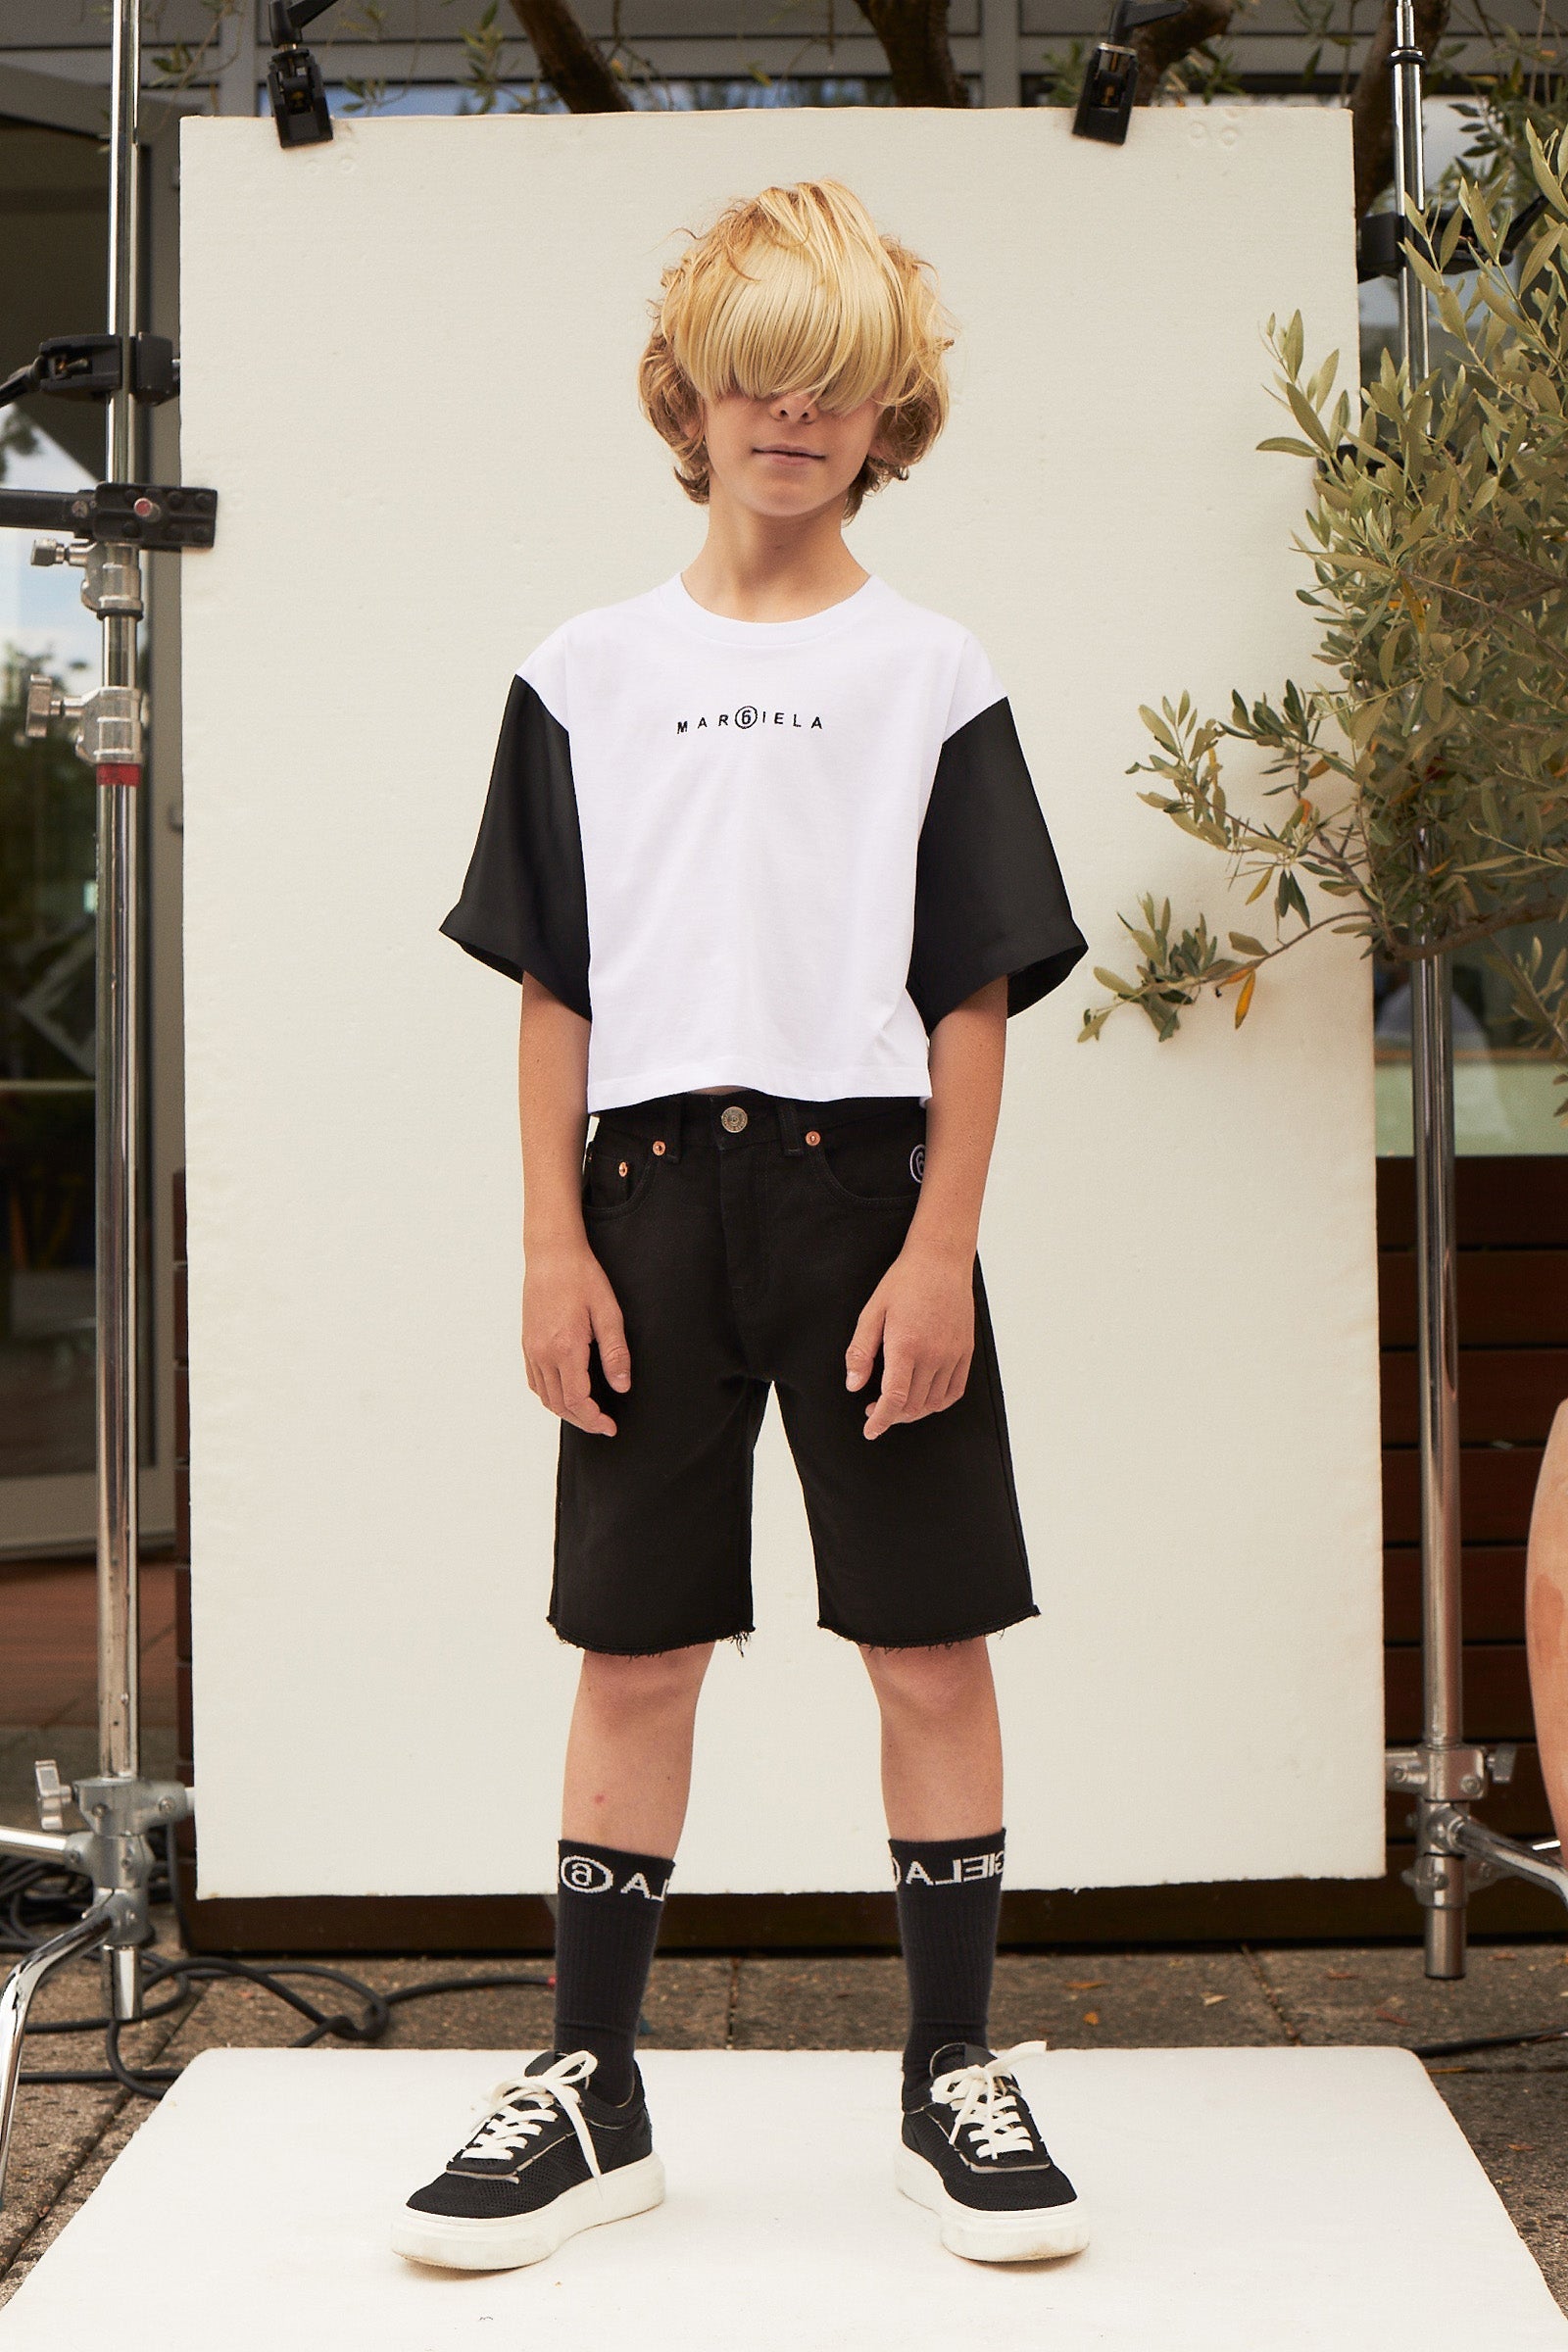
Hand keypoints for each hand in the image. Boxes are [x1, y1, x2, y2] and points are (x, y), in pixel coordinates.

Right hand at [522, 1238, 629, 1435]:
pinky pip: (535, 1382)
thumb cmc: (582, 1278)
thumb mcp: (608, 1312)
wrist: (551, 1255)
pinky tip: (566, 1393)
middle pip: (559, 1404)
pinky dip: (550, 1396)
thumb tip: (622, 1387)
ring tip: (589, 1413)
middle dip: (582, 1420)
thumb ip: (615, 1352)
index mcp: (565, 1348)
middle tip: (604, 1424)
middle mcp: (543, 1353)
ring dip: (566, 1412)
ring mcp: (531, 1349)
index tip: (610, 1426)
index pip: (576, 1400)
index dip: (594, 1419)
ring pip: (544, 1397)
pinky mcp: (527, 1343)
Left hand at [845, 1242, 973, 1440]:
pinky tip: (923, 1398)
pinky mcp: (965, 1351)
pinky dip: (938, 1403)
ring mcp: (953, 1354)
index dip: (880, 1420)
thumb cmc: (903, 1283)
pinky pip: (954, 1391)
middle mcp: (933, 1355)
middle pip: (913, 1406)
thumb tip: (853, 1384)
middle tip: (873, 1408)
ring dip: (913, 1412)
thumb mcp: (872, 1312)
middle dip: (891, 1416)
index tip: (870, 1431)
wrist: (941, 1261)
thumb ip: (861, 1351)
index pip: (894, 1399)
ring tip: (896, 1403)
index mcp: (906, 1346)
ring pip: (934, 1403)